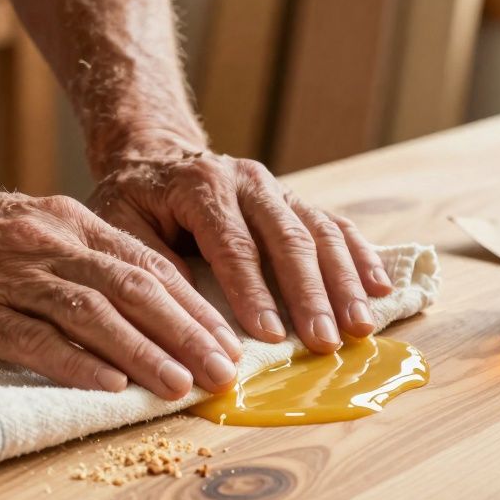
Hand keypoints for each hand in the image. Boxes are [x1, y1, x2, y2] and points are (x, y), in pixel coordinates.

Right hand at [0, 184, 242, 399]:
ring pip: (93, 314)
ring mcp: (9, 275)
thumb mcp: (29, 228)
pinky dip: (74, 363)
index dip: (192, 307)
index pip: (148, 265)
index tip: (226, 341)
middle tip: (223, 372)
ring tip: (180, 386)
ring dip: (144, 354)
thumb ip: (79, 259)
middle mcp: (47, 243)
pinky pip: (32, 338)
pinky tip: (108, 387)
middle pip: (134, 289)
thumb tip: (140, 303)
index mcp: (68, 222)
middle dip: (186, 333)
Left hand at [89, 136, 392, 353]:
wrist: (155, 157)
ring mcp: (277, 189)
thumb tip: (184, 312)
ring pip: (320, 232)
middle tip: (325, 342)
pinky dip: (362, 257)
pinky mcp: (296, 201)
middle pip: (287, 238)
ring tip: (359, 327)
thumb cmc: (135, 202)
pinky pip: (336, 226)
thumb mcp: (118, 226)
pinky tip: (380, 290)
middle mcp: (247, 181)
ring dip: (344, 282)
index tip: (270, 336)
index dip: (253, 292)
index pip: (233, 244)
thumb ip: (148, 262)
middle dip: (310, 295)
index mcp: (201, 186)